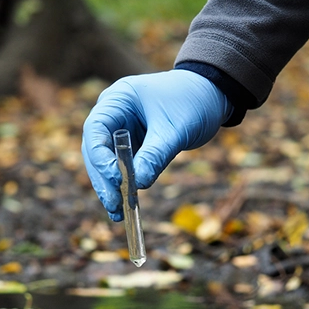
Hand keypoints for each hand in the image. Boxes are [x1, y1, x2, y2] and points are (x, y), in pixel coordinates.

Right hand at [82, 70, 231, 219]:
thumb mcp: (175, 129)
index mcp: (118, 99)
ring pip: (106, 162)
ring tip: (117, 213)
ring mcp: (121, 130)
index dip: (100, 156)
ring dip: (110, 187)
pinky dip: (123, 185)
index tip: (115, 179)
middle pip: (96, 149)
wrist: (212, 95)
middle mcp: (113, 114)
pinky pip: (121, 167)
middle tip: (114, 203)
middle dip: (103, 178)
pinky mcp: (132, 145)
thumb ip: (155, 155)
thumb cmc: (193, 101)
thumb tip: (138, 185)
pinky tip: (124, 208)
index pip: (95, 129)